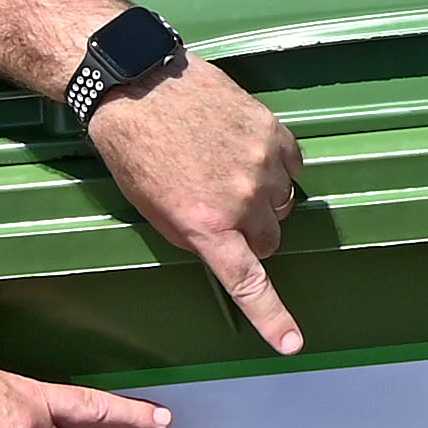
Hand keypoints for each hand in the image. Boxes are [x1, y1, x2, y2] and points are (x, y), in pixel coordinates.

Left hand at [82, 58, 309, 351]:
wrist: (138, 84)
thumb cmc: (134, 151)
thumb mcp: (152, 209)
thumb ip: (194, 235)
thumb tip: (225, 246)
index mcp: (205, 225)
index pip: (248, 282)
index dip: (273, 317)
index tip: (292, 344)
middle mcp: (241, 199)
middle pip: (271, 239)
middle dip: (253, 234)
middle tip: (226, 212)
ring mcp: (263, 163)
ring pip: (283, 202)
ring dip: (264, 198)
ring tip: (228, 170)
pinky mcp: (273, 131)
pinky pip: (292, 165)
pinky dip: (275, 165)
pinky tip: (244, 150)